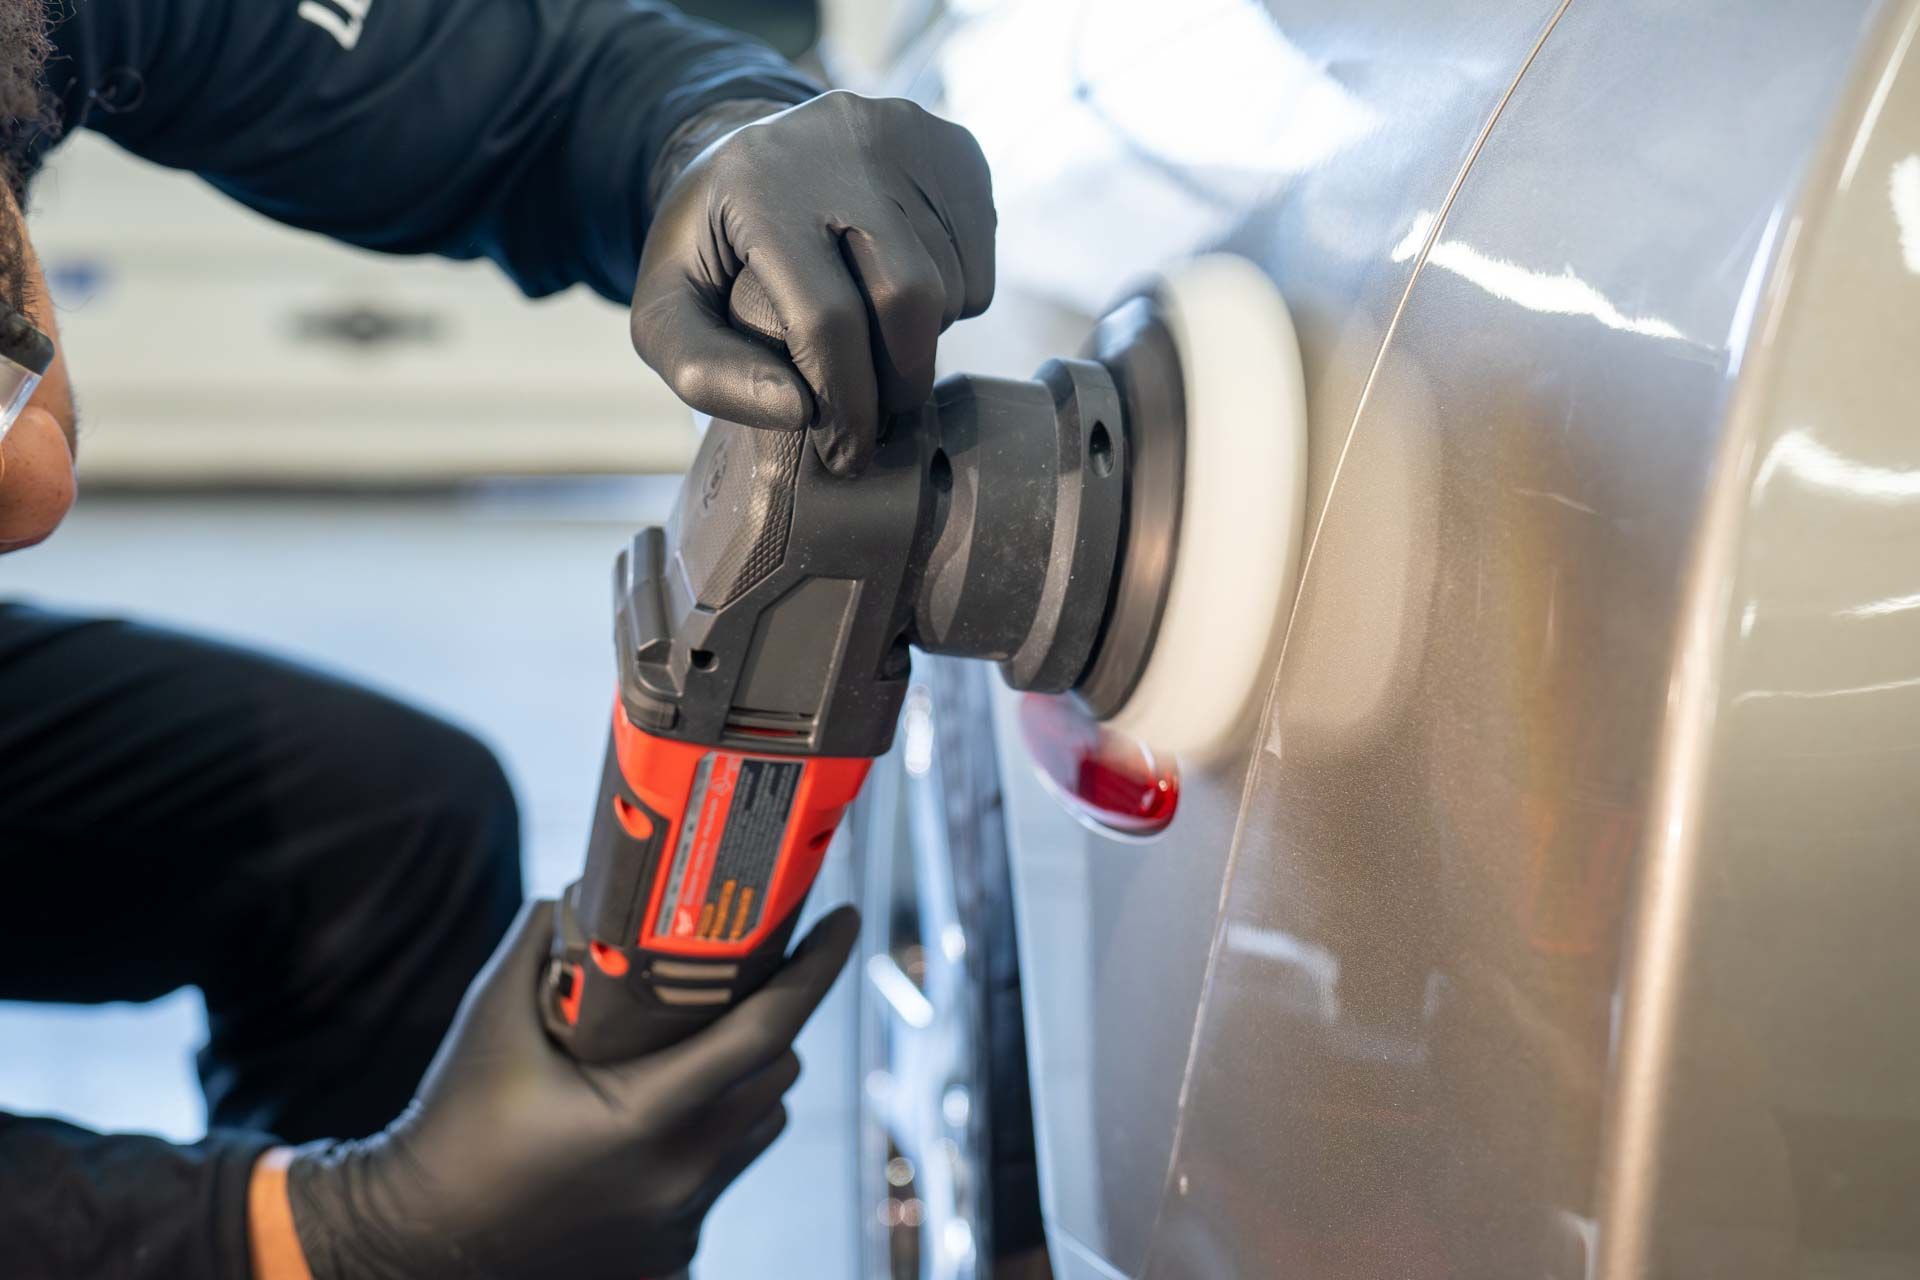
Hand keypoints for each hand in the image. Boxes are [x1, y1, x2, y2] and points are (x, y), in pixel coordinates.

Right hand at [284, 898, 859, 1279]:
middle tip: (744, 984)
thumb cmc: (449, 1128)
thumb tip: (587, 891)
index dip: (817, 968)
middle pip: (776, 1078)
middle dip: (772, 1024)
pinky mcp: (672, 1255)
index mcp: (645, 1117)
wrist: (411, 1246)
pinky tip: (652, 1122)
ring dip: (745, 1086)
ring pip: (757, 1129)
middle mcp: (679, 1175)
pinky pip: (719, 1177)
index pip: (766, 1030)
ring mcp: (680, 1223)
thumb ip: (544, 943)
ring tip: (694, 1052)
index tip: (846, 919)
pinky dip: (705, 1141)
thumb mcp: (489, 1020)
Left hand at [632, 90, 995, 475]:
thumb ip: (703, 370)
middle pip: (909, 295)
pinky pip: (979, 262)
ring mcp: (909, 138)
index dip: (845, 402)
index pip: (827, 314)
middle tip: (880, 419)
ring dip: (922, 342)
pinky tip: (901, 293)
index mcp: (760, 181)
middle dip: (900, 380)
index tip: (846, 456)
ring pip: (951, 285)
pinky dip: (952, 304)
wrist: (756, 153)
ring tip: (875, 340)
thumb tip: (796, 411)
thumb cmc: (712, 249)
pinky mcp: (955, 149)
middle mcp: (841, 143)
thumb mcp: (665, 310)